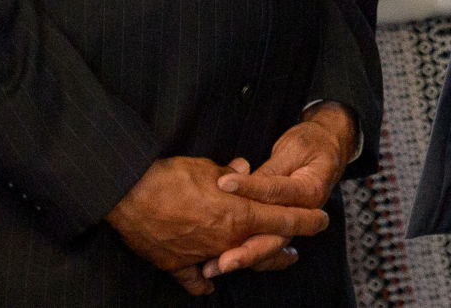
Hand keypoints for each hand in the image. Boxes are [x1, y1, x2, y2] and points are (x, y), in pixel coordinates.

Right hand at [105, 156, 329, 290]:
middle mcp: (224, 240)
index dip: (306, 220)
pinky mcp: (175, 264)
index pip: (283, 219)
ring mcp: (200, 256)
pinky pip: (194, 279)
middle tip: (294, 255)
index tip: (322, 221)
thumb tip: (241, 169)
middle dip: (282, 251)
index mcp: (239, 214)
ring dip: (249, 263)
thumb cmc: (172, 176)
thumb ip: (231, 173)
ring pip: (233, 265)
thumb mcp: (209, 167)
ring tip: (260, 266)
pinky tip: (210, 283)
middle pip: (263, 250)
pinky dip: (203, 281)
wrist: (129, 194)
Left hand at [202, 104, 356, 278]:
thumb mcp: (293, 148)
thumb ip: (269, 171)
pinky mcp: (282, 227)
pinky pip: (264, 245)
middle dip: (249, 250)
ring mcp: (295, 223)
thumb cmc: (311, 143)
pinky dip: (243, 255)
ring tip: (213, 267)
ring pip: (269, 247)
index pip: (276, 191)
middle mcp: (306, 212)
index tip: (223, 183)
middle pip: (277, 236)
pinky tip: (217, 265)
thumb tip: (243, 183)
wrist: (328, 148)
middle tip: (223, 260)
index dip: (249, 187)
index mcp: (312, 189)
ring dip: (242, 259)